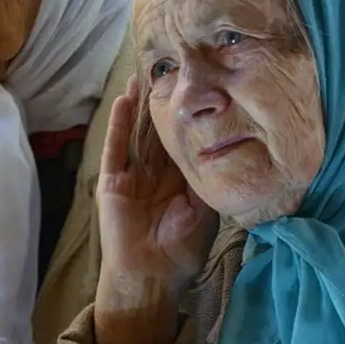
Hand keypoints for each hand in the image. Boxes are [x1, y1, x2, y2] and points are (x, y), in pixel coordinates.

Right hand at [95, 80, 217, 343]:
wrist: (153, 278)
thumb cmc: (182, 249)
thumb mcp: (206, 208)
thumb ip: (210, 178)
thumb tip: (232, 146)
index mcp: (176, 178)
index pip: (181, 138)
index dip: (186, 113)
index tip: (194, 85)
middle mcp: (153, 172)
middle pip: (156, 128)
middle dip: (160, 100)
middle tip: (166, 65)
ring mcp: (131, 175)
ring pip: (136, 131)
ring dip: (138, 104)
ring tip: (143, 72)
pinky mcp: (112, 182)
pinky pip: (116, 147)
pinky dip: (119, 123)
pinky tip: (124, 100)